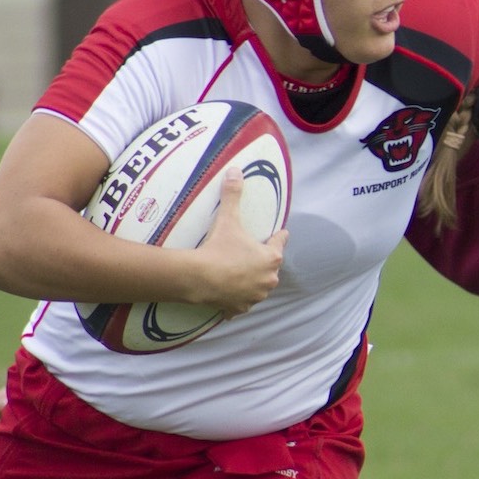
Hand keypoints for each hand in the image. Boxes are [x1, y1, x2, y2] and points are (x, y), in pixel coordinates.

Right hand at [191, 169, 288, 316]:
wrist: (198, 278)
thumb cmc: (218, 247)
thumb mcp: (228, 219)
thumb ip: (233, 195)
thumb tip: (235, 170)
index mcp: (271, 258)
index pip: (280, 243)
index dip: (277, 237)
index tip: (278, 234)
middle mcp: (269, 279)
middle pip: (271, 267)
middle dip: (263, 261)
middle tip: (249, 253)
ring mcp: (255, 296)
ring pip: (259, 287)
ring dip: (253, 281)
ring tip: (241, 273)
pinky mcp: (240, 309)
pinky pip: (242, 303)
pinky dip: (237, 299)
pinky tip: (230, 295)